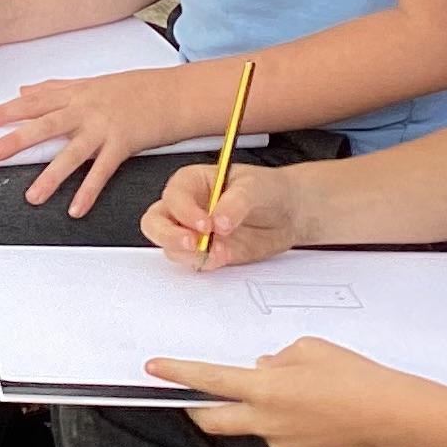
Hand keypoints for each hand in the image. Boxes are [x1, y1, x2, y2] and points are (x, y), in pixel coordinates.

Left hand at [0, 65, 189, 215]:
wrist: (174, 93)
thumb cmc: (134, 88)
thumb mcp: (91, 83)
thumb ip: (55, 88)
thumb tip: (24, 90)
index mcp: (76, 93)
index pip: (34, 102)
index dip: (6, 111)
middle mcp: (86, 108)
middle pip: (45, 124)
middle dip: (16, 139)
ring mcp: (105, 127)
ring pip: (72, 153)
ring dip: (50, 176)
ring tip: (31, 197)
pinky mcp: (124, 143)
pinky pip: (103, 171)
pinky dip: (89, 191)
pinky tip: (75, 209)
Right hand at [142, 157, 306, 267]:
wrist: (290, 213)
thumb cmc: (268, 189)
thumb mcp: (253, 187)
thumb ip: (234, 202)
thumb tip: (219, 220)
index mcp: (192, 182)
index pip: (173, 196)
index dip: (184, 211)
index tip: (205, 224)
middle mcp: (187, 208)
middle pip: (156, 223)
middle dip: (169, 235)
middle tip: (194, 243)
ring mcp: (194, 232)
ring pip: (171, 247)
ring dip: (188, 253)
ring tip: (217, 250)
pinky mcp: (207, 253)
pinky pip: (194, 262)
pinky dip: (205, 263)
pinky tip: (224, 256)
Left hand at [155, 338, 418, 446]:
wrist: (388, 415)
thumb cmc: (352, 375)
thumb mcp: (308, 349)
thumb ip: (275, 359)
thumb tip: (261, 370)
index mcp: (264, 388)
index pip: (208, 379)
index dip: (177, 373)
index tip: (154, 369)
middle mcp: (265, 421)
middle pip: (213, 420)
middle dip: (198, 408)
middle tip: (194, 396)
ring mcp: (280, 444)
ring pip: (254, 425)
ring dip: (259, 410)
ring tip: (301, 395)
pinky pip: (280, 437)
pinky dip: (285, 423)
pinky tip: (314, 414)